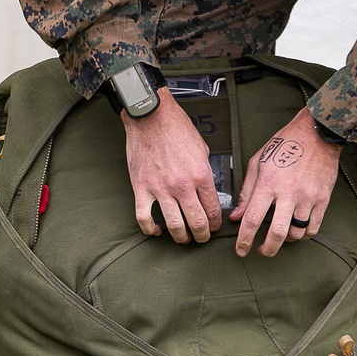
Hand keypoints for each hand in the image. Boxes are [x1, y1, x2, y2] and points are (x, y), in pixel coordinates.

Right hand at [121, 88, 221, 242]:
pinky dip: (150, 229)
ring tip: (183, 239)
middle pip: (197, 223)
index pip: (213, 210)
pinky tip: (156, 230)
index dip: (215, 224)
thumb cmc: (176, 128)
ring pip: (174, 226)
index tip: (214, 227)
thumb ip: (205, 172)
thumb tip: (207, 189)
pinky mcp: (141, 188)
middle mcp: (182, 185)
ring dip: (181, 237)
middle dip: (202, 236)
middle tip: (202, 238)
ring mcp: (160, 189)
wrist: (150, 117)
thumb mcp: (201, 149)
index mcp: (201, 175)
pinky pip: (144, 218)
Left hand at [229, 107, 342, 256]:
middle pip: (277, 233)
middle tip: (261, 252)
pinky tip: (298, 232)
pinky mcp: (323, 199)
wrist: (318, 133)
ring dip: (286, 241)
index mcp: (269, 183)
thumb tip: (236, 217)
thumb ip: (246, 192)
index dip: (244, 239)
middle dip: (267, 249)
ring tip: (280, 237)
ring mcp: (308, 197)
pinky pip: (314, 227)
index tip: (241, 250)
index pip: (252, 219)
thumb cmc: (284, 144)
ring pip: (296, 233)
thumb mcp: (258, 162)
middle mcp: (289, 193)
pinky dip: (304, 235)